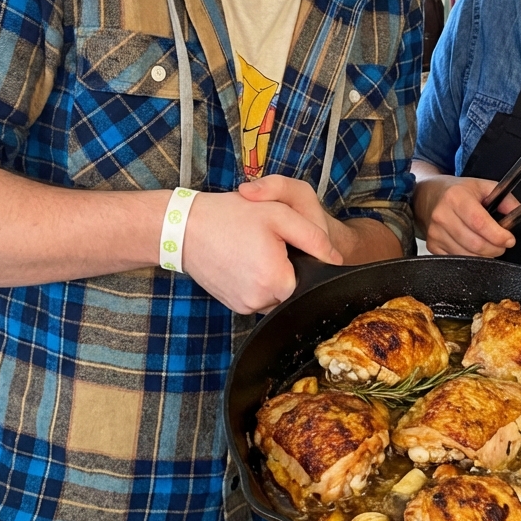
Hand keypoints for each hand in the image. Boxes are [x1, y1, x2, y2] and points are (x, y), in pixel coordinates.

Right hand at [183, 186, 341, 314]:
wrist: (184, 228)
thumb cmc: (231, 216)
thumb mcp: (280, 214)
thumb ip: (314, 238)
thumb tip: (336, 260)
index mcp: (276, 281)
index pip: (311, 280)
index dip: (305, 259)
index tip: (290, 243)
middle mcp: (260, 301)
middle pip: (294, 288)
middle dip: (289, 266)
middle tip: (269, 241)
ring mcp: (245, 306)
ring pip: (277, 293)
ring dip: (273, 273)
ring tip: (254, 248)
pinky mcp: (234, 305)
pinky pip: (259, 295)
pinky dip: (257, 279)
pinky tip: (244, 259)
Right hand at [415, 174, 518, 257]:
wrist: (429, 196)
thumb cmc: (459, 192)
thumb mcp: (482, 187)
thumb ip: (505, 199)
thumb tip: (517, 215)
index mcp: (456, 197)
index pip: (479, 223)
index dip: (497, 235)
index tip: (509, 240)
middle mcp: (442, 215)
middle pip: (475, 243)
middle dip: (495, 249)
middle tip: (502, 245)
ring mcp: (435, 233)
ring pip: (467, 256)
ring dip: (484, 256)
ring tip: (489, 246)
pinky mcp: (432, 245)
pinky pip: (457, 260)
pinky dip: (470, 259)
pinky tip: (474, 249)